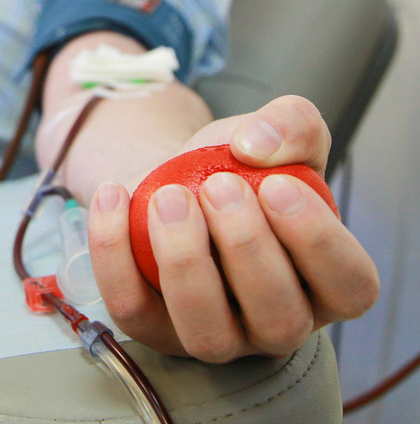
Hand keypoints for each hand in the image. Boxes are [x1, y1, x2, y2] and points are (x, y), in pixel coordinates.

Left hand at [86, 95, 379, 361]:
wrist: (170, 180)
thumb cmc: (236, 169)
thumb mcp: (275, 134)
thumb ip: (291, 125)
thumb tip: (257, 146)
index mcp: (324, 284)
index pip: (348, 287)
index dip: (317, 240)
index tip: (277, 185)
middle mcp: (276, 325)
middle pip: (278, 318)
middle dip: (246, 246)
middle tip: (218, 185)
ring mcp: (214, 336)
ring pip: (207, 333)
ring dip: (184, 261)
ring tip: (168, 197)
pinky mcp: (152, 329)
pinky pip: (130, 309)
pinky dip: (114, 253)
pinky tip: (114, 196)